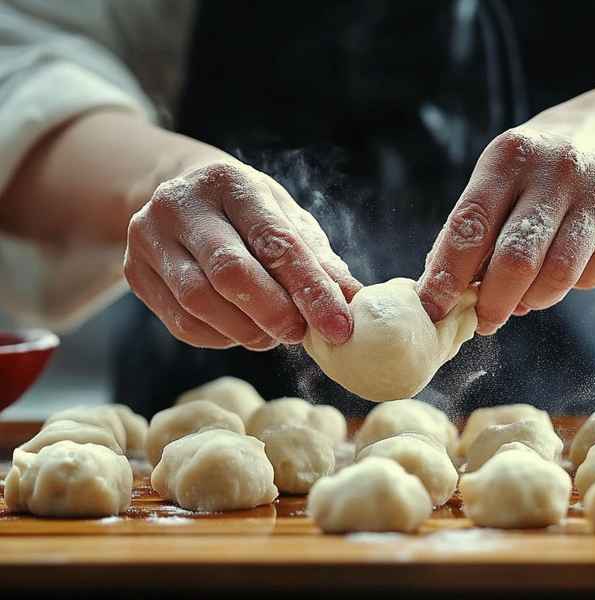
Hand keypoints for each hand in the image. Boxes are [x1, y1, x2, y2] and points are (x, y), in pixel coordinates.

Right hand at [124, 160, 360, 349]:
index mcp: (231, 182)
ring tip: (273, 332)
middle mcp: (181, 203)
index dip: (312, 289)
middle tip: (300, 333)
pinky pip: (181, 323)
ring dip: (248, 330)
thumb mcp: (286, 220)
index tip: (340, 327)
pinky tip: (240, 329)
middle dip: (275, 313)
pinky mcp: (134, 271)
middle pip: (231, 273)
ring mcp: (148, 236)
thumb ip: (318, 260)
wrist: (181, 195)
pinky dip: (221, 337)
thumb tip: (355, 302)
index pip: (276, 241)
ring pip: (201, 303)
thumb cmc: (248, 213)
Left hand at [418, 92, 594, 334]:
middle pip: (515, 260)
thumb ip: (470, 231)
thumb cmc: (535, 171)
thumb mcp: (498, 180)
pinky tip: (563, 269)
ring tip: (524, 298)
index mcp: (509, 157)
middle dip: (492, 302)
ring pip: (557, 276)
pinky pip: (590, 278)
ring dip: (532, 300)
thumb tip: (445, 293)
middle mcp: (556, 169)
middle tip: (484, 320)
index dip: (447, 275)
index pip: (470, 226)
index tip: (431, 309)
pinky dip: (569, 287)